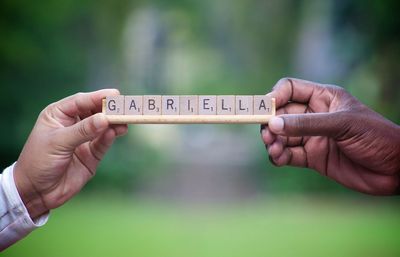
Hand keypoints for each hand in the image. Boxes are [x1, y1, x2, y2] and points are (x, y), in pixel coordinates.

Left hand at [14, 89, 127, 218]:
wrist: (37, 192)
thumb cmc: (38, 162)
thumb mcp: (58, 142)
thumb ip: (82, 131)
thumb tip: (104, 118)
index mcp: (59, 114)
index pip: (81, 101)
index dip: (98, 97)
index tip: (114, 95)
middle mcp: (73, 124)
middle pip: (96, 111)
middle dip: (110, 109)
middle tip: (125, 106)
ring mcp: (84, 139)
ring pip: (103, 126)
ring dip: (115, 122)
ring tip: (126, 119)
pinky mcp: (92, 154)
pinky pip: (104, 142)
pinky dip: (112, 136)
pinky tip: (118, 131)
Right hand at [261, 78, 399, 194]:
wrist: (395, 169)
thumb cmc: (376, 137)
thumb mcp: (342, 124)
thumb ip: (306, 124)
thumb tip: (273, 124)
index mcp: (323, 98)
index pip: (290, 89)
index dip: (274, 97)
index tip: (265, 110)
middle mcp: (314, 116)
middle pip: (280, 114)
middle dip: (269, 123)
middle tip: (267, 135)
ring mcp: (312, 137)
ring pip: (281, 135)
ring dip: (272, 142)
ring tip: (274, 149)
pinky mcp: (312, 157)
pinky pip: (288, 154)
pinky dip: (279, 156)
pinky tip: (278, 158)